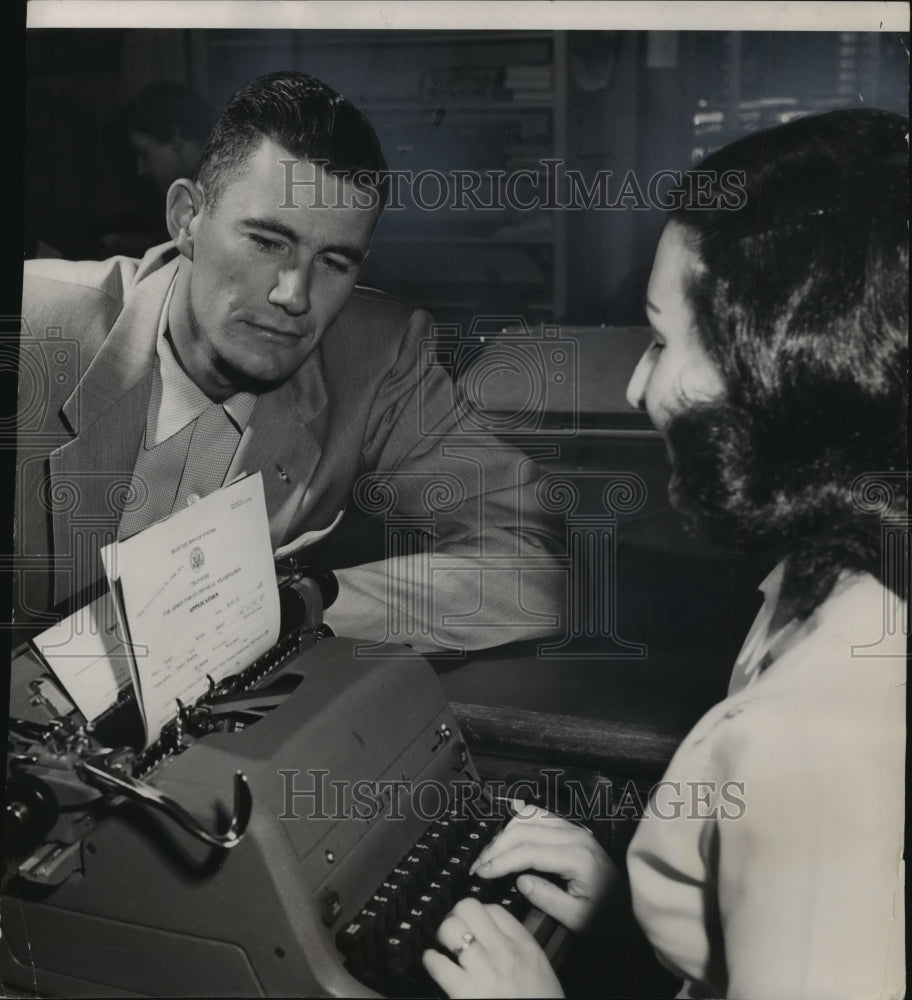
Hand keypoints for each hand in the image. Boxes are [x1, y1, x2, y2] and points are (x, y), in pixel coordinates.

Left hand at [422, 897, 563, 997]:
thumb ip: (519, 948)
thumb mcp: (538, 968)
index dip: (479, 912)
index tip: (474, 921)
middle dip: (457, 915)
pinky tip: (433, 962)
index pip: (494, 909)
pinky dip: (431, 960)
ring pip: (450, 929)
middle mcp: (502, 951)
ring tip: (443, 944)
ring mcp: (483, 970)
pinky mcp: (465, 992)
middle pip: (468, 908)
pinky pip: (438, 964)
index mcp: (523, 945)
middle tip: (454, 928)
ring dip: (442, 934)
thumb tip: (495, 935)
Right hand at [469, 802, 617, 931]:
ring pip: (529, 818)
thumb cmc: (606, 917)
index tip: (481, 873)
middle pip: (524, 830)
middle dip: (496, 847)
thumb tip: (520, 881)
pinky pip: (538, 816)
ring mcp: (573, 828)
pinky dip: (518, 824)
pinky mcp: (571, 829)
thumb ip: (547, 898)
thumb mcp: (577, 918)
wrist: (630, 907)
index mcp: (577, 856)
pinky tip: (507, 838)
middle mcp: (574, 835)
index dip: (501, 861)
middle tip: (478, 866)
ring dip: (505, 834)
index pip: (528, 850)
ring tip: (489, 856)